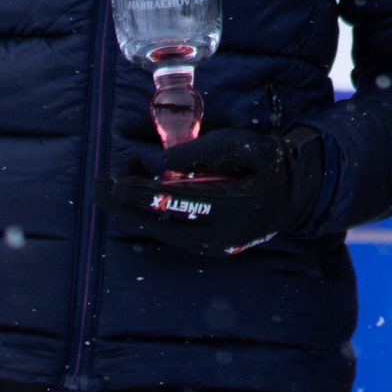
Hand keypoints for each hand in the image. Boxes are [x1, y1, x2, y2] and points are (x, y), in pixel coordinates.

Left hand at [94, 126, 321, 256]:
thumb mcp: (243, 145)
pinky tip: (138, 197)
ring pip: (161, 232)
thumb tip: (164, 160)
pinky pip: (170, 233)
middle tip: (97, 187)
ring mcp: (213, 245)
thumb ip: (204, 151)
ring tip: (115, 184)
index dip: (139, 193)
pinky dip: (149, 216)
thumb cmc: (269, 161)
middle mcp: (219, 235)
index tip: (113, 182)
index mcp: (231, 207)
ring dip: (134, 210)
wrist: (294, 193)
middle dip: (124, 205)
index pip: (174, 203)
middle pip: (160, 224)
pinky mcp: (209, 246)